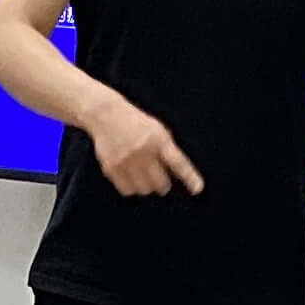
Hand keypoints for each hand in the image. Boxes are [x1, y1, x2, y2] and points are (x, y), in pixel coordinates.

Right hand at [86, 93, 205, 196]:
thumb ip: (166, 149)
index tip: (197, 188)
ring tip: (144, 178)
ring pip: (144, 189)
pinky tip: (131, 179)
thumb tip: (176, 173)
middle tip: (162, 183)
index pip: (178, 162)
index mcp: (158, 140)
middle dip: (163, 185)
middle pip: (160, 183)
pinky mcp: (112, 168)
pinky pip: (127, 190)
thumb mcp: (157, 130)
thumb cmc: (135, 122)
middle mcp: (143, 151)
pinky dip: (132, 188)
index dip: (189, 177)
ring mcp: (126, 161)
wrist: (106, 115)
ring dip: (147, 187)